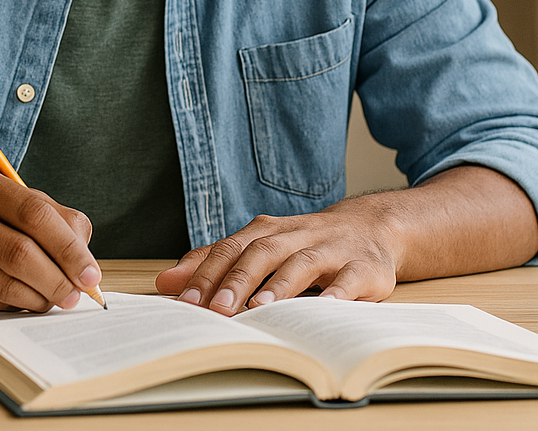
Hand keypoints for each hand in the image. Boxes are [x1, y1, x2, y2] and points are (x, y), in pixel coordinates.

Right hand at [0, 163, 102, 312]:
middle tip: (77, 293)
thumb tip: (84, 251)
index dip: (69, 246)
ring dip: (40, 297)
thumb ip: (43, 214)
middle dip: (59, 278)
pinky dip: (15, 305)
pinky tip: (24, 300)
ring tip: (54, 299)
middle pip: (21, 252)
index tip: (90, 271)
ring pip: (5, 283)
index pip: (34, 212)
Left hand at [155, 198, 400, 314]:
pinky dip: (339, 294)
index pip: (231, 248)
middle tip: (217, 309)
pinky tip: (326, 309)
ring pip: (303, 263)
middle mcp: (298, 235)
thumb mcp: (260, 247)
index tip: (185, 300)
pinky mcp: (364, 268)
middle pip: (263, 252)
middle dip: (237, 280)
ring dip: (281, 284)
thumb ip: (214, 263)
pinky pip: (352, 280)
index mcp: (268, 231)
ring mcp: (333, 250)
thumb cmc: (305, 244)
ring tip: (260, 307)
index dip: (207, 273)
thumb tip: (165, 282)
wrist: (373, 227)